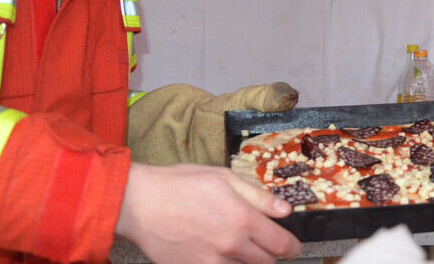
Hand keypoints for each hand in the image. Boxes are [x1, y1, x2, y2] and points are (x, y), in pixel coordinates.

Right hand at [117, 162, 301, 262]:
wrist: (140, 204)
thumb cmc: (180, 184)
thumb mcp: (224, 178)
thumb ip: (258, 196)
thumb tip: (285, 210)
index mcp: (242, 219)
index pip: (280, 243)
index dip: (292, 247)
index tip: (293, 246)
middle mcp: (231, 245)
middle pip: (266, 263)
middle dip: (272, 256)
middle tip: (267, 246)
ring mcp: (211, 263)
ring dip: (249, 263)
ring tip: (242, 250)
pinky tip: (221, 256)